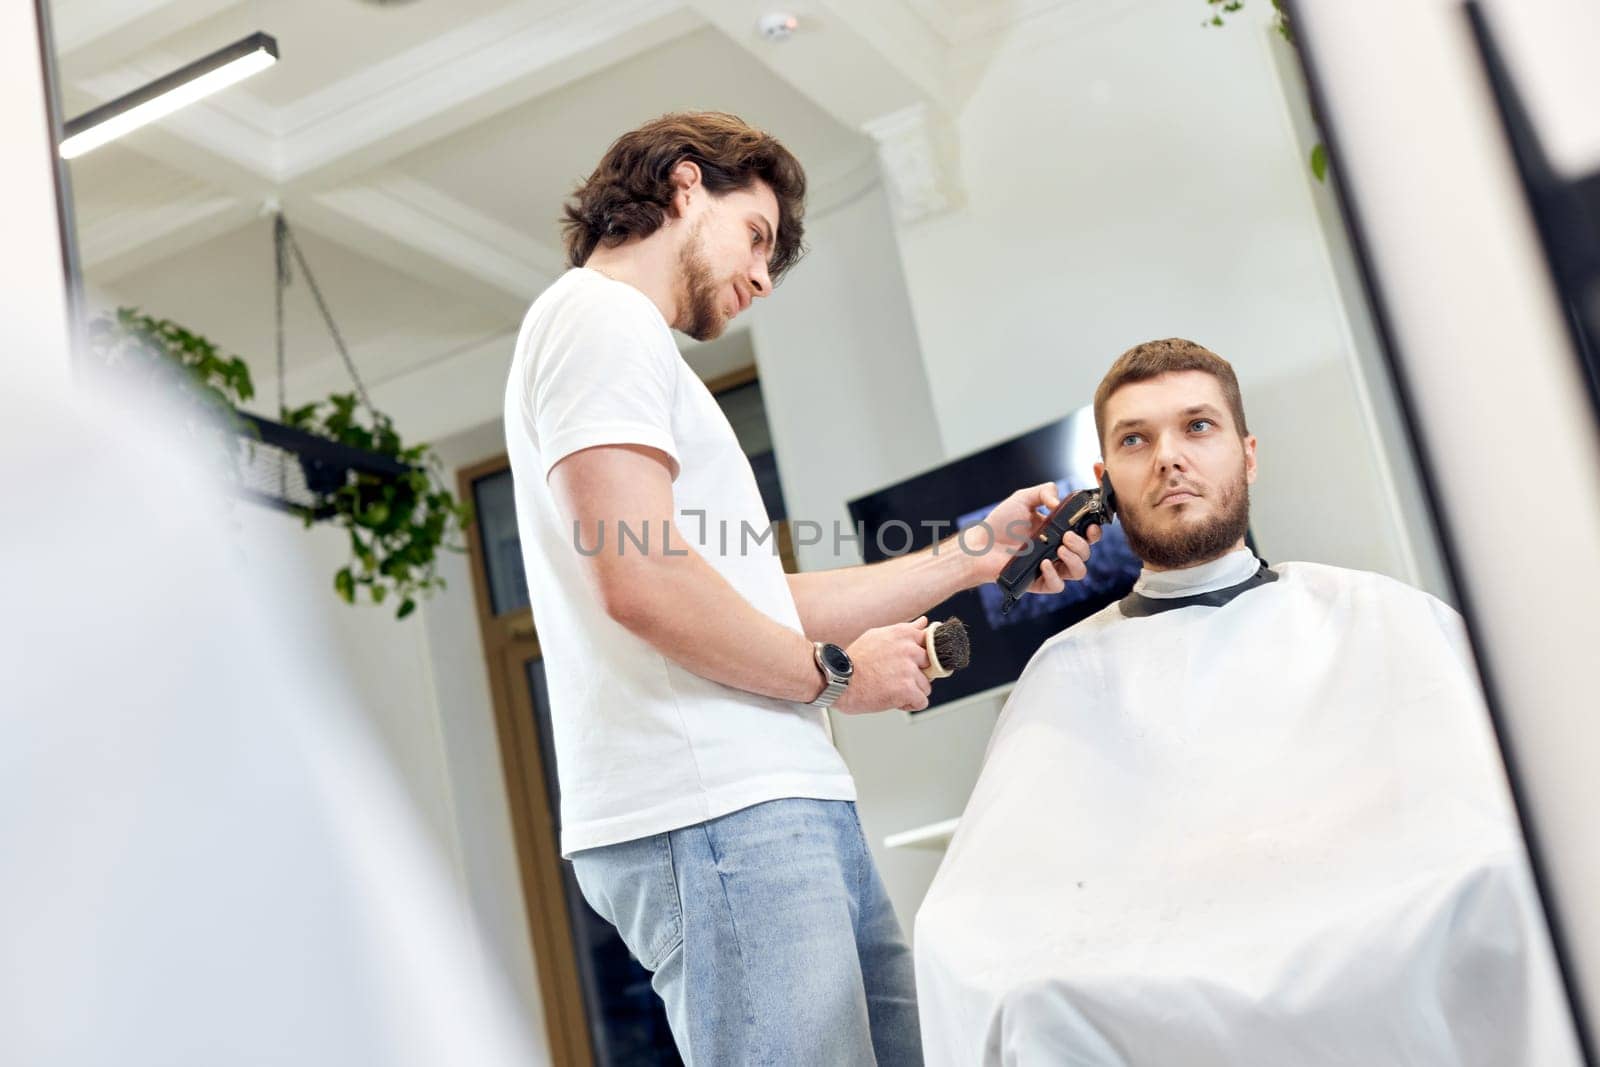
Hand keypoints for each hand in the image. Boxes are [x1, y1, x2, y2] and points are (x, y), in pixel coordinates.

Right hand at [835, 617, 931, 713]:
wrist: (838, 680)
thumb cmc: (855, 660)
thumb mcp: (878, 636)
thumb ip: (905, 630)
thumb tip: (924, 622)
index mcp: (903, 633)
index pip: (931, 642)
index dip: (923, 656)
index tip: (914, 662)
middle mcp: (908, 649)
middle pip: (931, 667)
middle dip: (917, 675)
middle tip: (896, 677)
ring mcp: (908, 669)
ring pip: (926, 687)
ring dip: (912, 692)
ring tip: (890, 688)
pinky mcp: (907, 689)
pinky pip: (921, 701)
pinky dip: (908, 704)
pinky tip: (892, 699)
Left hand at [962, 482, 1100, 592]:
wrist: (980, 544)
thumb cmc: (1000, 523)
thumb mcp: (1023, 499)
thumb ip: (1044, 491)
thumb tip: (1059, 502)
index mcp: (1058, 532)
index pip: (1086, 534)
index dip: (1093, 531)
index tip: (1090, 525)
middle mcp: (1057, 550)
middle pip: (1086, 553)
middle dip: (1083, 544)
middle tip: (1068, 536)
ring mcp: (1049, 567)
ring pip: (1078, 572)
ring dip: (1075, 559)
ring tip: (1059, 549)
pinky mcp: (1038, 582)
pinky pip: (1057, 586)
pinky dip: (1054, 575)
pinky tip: (1043, 563)